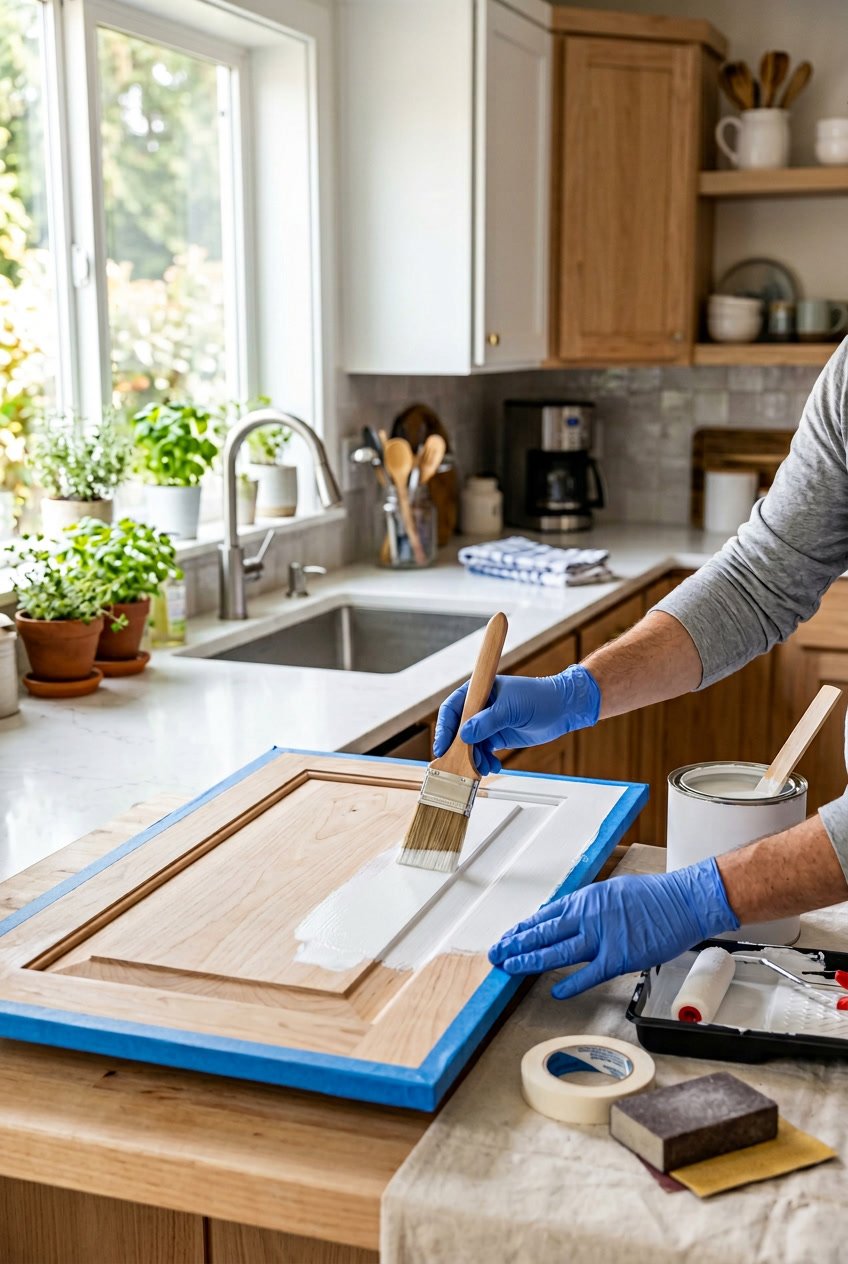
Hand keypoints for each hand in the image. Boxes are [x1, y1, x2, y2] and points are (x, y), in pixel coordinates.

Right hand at [433, 663, 600, 774]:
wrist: (563, 709)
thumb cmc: (539, 698)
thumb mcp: (511, 709)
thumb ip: (487, 722)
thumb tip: (464, 735)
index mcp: (479, 692)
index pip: (452, 708)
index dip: (445, 727)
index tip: (442, 746)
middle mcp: (480, 707)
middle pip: (458, 729)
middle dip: (458, 749)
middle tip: (459, 765)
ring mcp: (488, 723)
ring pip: (470, 744)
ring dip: (473, 758)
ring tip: (482, 768)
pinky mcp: (497, 737)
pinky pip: (483, 751)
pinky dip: (484, 761)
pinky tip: (492, 766)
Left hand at [489, 857, 738, 998]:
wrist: (682, 902)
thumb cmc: (653, 897)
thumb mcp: (612, 891)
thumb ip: (589, 907)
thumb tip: (570, 918)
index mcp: (586, 898)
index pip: (545, 915)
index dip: (523, 928)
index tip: (507, 937)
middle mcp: (588, 915)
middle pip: (543, 932)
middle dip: (516, 944)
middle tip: (496, 954)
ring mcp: (602, 936)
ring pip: (557, 952)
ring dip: (530, 960)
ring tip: (510, 968)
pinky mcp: (619, 957)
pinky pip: (588, 973)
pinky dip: (570, 983)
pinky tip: (554, 990)